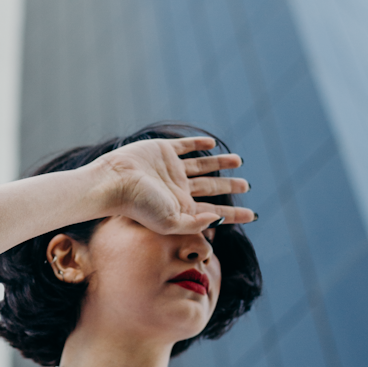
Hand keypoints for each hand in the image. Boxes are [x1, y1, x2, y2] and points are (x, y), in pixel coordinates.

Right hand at [92, 136, 252, 234]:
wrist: (114, 182)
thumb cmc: (139, 205)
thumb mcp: (170, 222)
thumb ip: (195, 223)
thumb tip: (219, 219)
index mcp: (183, 208)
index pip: (215, 212)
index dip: (234, 214)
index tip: (253, 215)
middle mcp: (179, 189)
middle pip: (211, 188)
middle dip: (230, 188)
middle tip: (247, 186)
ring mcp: (172, 169)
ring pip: (203, 166)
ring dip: (220, 164)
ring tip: (239, 161)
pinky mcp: (163, 151)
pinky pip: (186, 146)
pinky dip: (199, 144)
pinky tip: (212, 144)